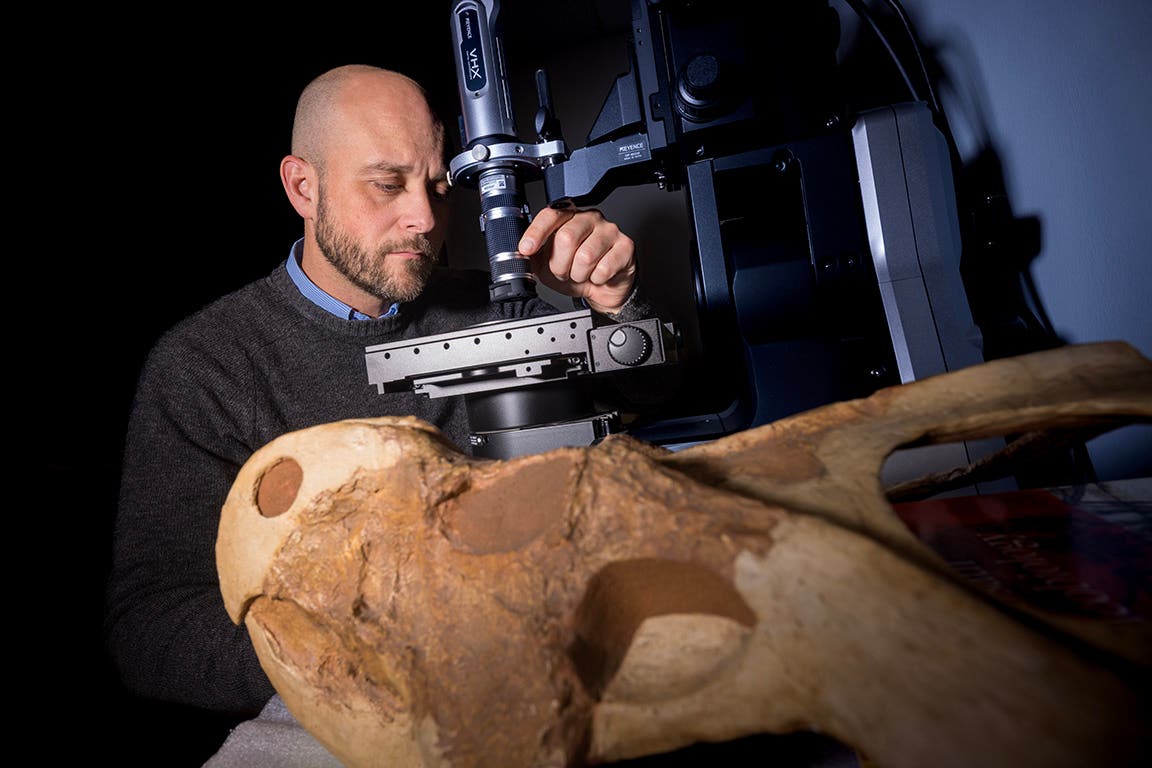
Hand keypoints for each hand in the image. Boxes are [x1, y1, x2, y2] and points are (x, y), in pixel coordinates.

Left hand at [518, 207, 636, 313]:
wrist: (602, 288)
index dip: (536, 233)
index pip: (550, 215)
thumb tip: (518, 254)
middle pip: (566, 237)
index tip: (526, 248)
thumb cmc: (576, 271)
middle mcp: (589, 217)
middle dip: (560, 264)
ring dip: (578, 274)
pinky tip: (598, 276)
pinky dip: (596, 279)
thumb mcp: (546, 264)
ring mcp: (609, 230)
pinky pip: (604, 268)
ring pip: (586, 255)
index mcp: (568, 216)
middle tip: (563, 271)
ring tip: (581, 274)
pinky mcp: (625, 246)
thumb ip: (532, 255)